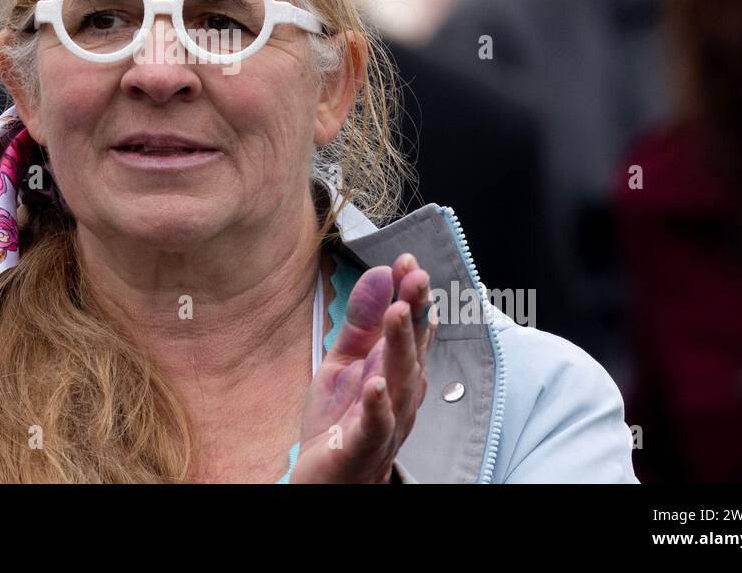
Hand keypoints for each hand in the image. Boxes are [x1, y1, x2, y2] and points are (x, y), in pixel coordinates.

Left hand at [290, 253, 434, 482]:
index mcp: (396, 371)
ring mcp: (387, 422)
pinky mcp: (364, 448)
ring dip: (401, 347)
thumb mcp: (344, 361)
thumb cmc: (340, 421)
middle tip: (415, 275)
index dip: (412, 295)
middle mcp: (401, 395)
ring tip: (397, 311)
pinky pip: (375, 427)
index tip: (408, 261)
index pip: (411, 328)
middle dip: (415, 311)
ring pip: (401, 383)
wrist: (327, 480)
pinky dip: (377, 406)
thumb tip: (380, 274)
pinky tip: (375, 384)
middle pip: (412, 350)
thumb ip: (360, 321)